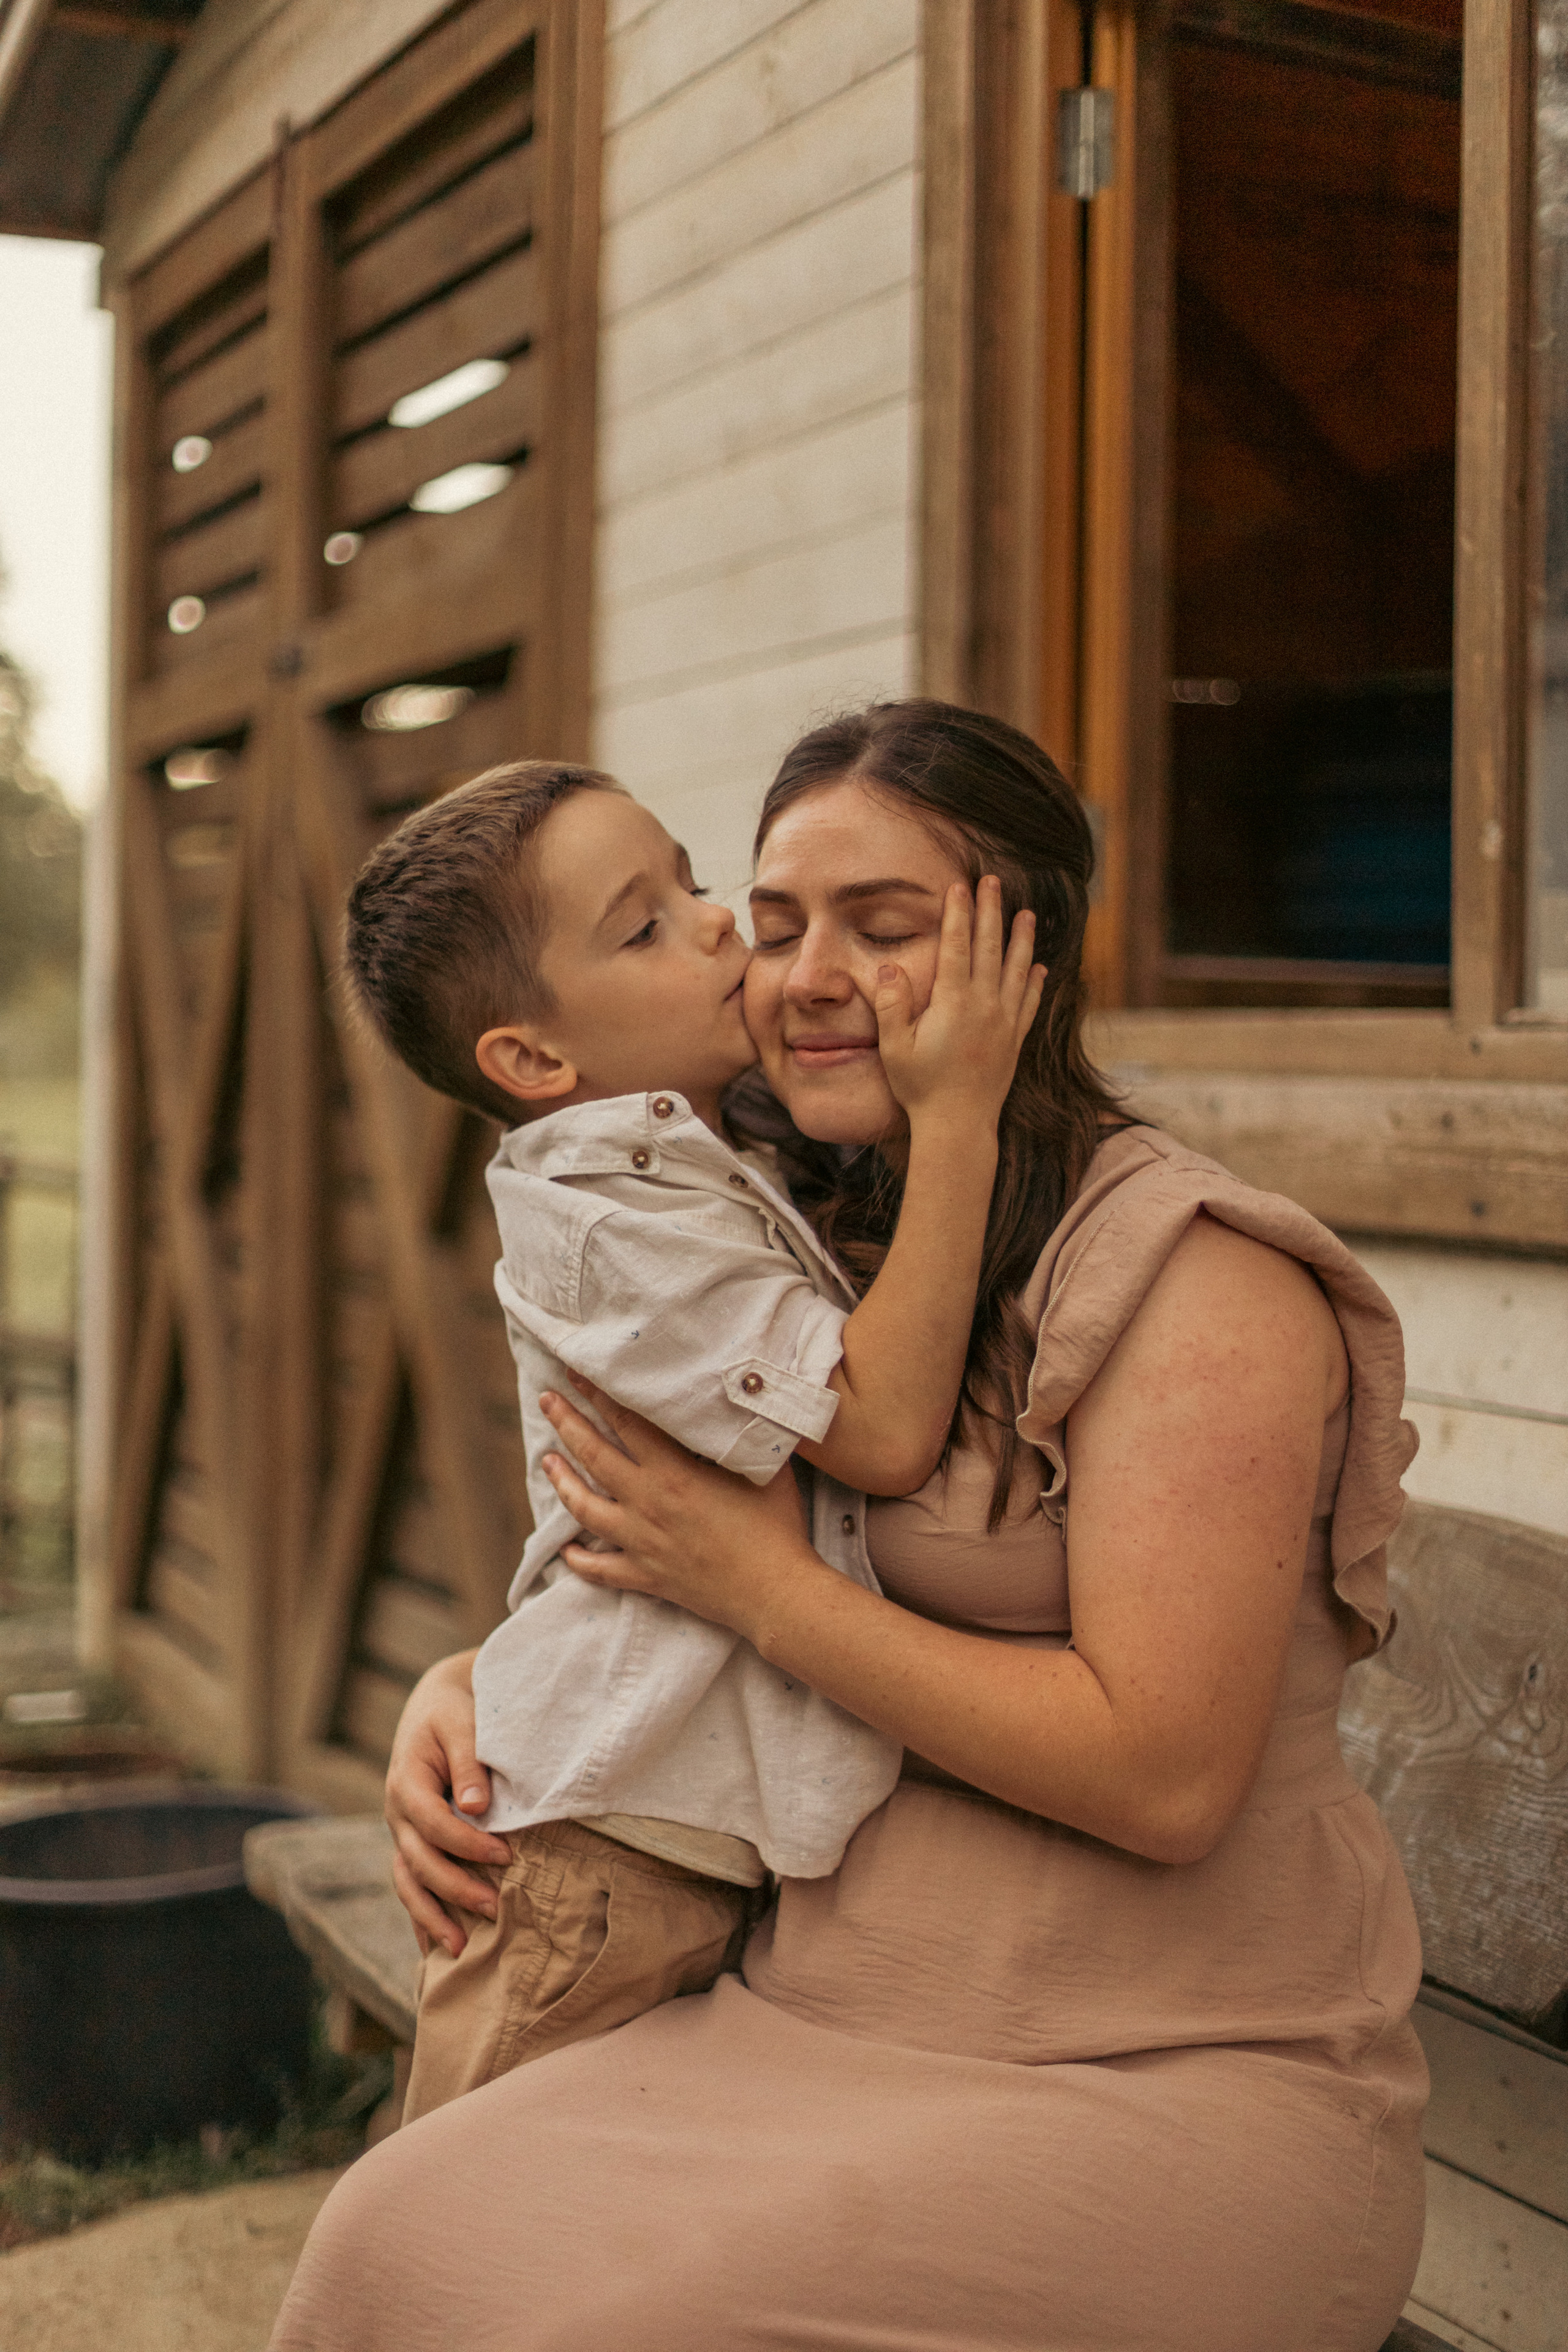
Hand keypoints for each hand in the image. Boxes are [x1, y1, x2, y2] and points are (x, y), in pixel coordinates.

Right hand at [384, 1650, 511, 1956]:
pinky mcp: (411, 1844)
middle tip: (496, 1908)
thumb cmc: (453, 1715)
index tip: (505, 1856)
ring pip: (408, 1883)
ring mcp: (400, 1833)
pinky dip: (422, 1917)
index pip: (433, 1824)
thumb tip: (474, 1805)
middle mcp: (396, 1814)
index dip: (467, 1844)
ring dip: (431, 1917)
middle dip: (456, 1889)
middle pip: (418, 1862)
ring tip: (461, 1949)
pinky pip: (411, 1886)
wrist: (434, 1707)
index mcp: (405, 1782)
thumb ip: (468, 1763)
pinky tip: (436, 1949)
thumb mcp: (462, 1725)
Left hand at [540, 1379, 813, 1641]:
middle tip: (546, 1399)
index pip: (627, 1423)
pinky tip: (566, 1548)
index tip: (578, 1373)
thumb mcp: (761, 1467)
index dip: (600, 1395)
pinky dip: (578, 1559)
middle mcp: (647, 1505)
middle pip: (594, 1456)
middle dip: (567, 1423)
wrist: (775, 1593)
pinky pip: (600, 1570)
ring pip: (585, 1509)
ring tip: (547, 1460)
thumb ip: (735, 1434)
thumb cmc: (776, 1527)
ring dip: (562, 1481)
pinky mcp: (647, 1577)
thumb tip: (727, 1402)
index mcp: (673, 1474)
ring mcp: (642, 1543)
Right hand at [872, 875, 1044, 1129]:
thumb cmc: (920, 1087)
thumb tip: (890, 966)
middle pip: (990, 948)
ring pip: (1017, 970)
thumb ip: (892, 1005)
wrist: (958, 1126)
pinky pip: (1029, 1003)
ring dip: (1022, 939)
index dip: (958, 913)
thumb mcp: (894, 1047)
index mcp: (954, 1003)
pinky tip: (1039, 967)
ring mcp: (1004, 1023)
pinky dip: (1035, 982)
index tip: (960, 886)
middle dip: (991, 911)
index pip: (956, 946)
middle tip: (994, 882)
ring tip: (1027, 914)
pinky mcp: (1014, 1041)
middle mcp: (984, 1006)